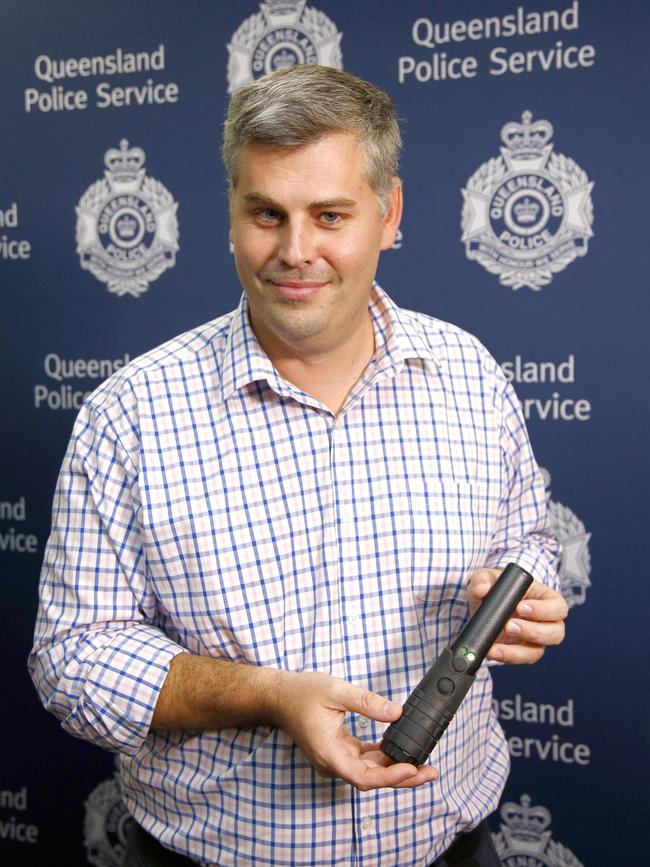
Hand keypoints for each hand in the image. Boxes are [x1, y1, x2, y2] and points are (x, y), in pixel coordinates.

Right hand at [271, 670, 438, 789]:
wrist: (280, 696)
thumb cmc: (302, 693)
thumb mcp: (336, 690)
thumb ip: (367, 702)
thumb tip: (396, 712)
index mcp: (329, 753)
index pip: (364, 777)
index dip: (390, 777)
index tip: (412, 769)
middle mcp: (332, 762)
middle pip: (372, 779)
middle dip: (403, 777)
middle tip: (431, 771)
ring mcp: (336, 758)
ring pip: (370, 772)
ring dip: (395, 769)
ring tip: (423, 764)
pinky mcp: (339, 751)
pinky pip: (365, 761)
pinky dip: (384, 758)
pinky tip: (401, 751)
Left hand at [467, 567, 567, 663]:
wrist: (482, 605)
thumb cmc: (494, 586)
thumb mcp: (487, 578)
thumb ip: (483, 581)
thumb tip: (481, 590)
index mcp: (546, 598)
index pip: (558, 606)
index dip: (544, 610)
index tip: (521, 607)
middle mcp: (546, 621)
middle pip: (555, 632)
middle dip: (533, 631)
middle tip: (509, 626)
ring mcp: (536, 639)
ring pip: (539, 650)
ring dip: (518, 650)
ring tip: (497, 644)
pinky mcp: (523, 651)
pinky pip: (522, 659)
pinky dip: (507, 657)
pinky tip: (492, 651)